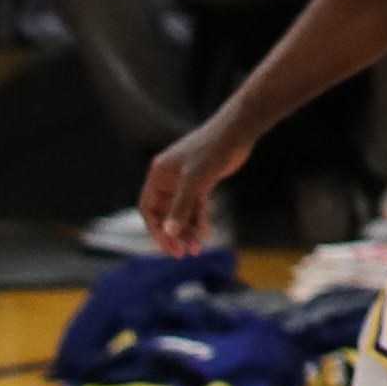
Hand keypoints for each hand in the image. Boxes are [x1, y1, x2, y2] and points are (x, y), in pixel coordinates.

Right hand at [138, 116, 249, 255]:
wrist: (237, 131)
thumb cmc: (212, 150)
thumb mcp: (195, 181)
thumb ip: (181, 207)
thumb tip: (169, 234)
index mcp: (158, 175)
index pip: (149, 208)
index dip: (156, 229)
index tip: (166, 247)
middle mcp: (168, 179)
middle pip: (164, 214)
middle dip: (173, 234)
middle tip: (181, 254)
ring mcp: (184, 181)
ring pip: (181, 211)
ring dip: (187, 230)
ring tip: (197, 248)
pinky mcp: (201, 181)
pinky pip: (195, 206)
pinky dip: (199, 220)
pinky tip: (205, 233)